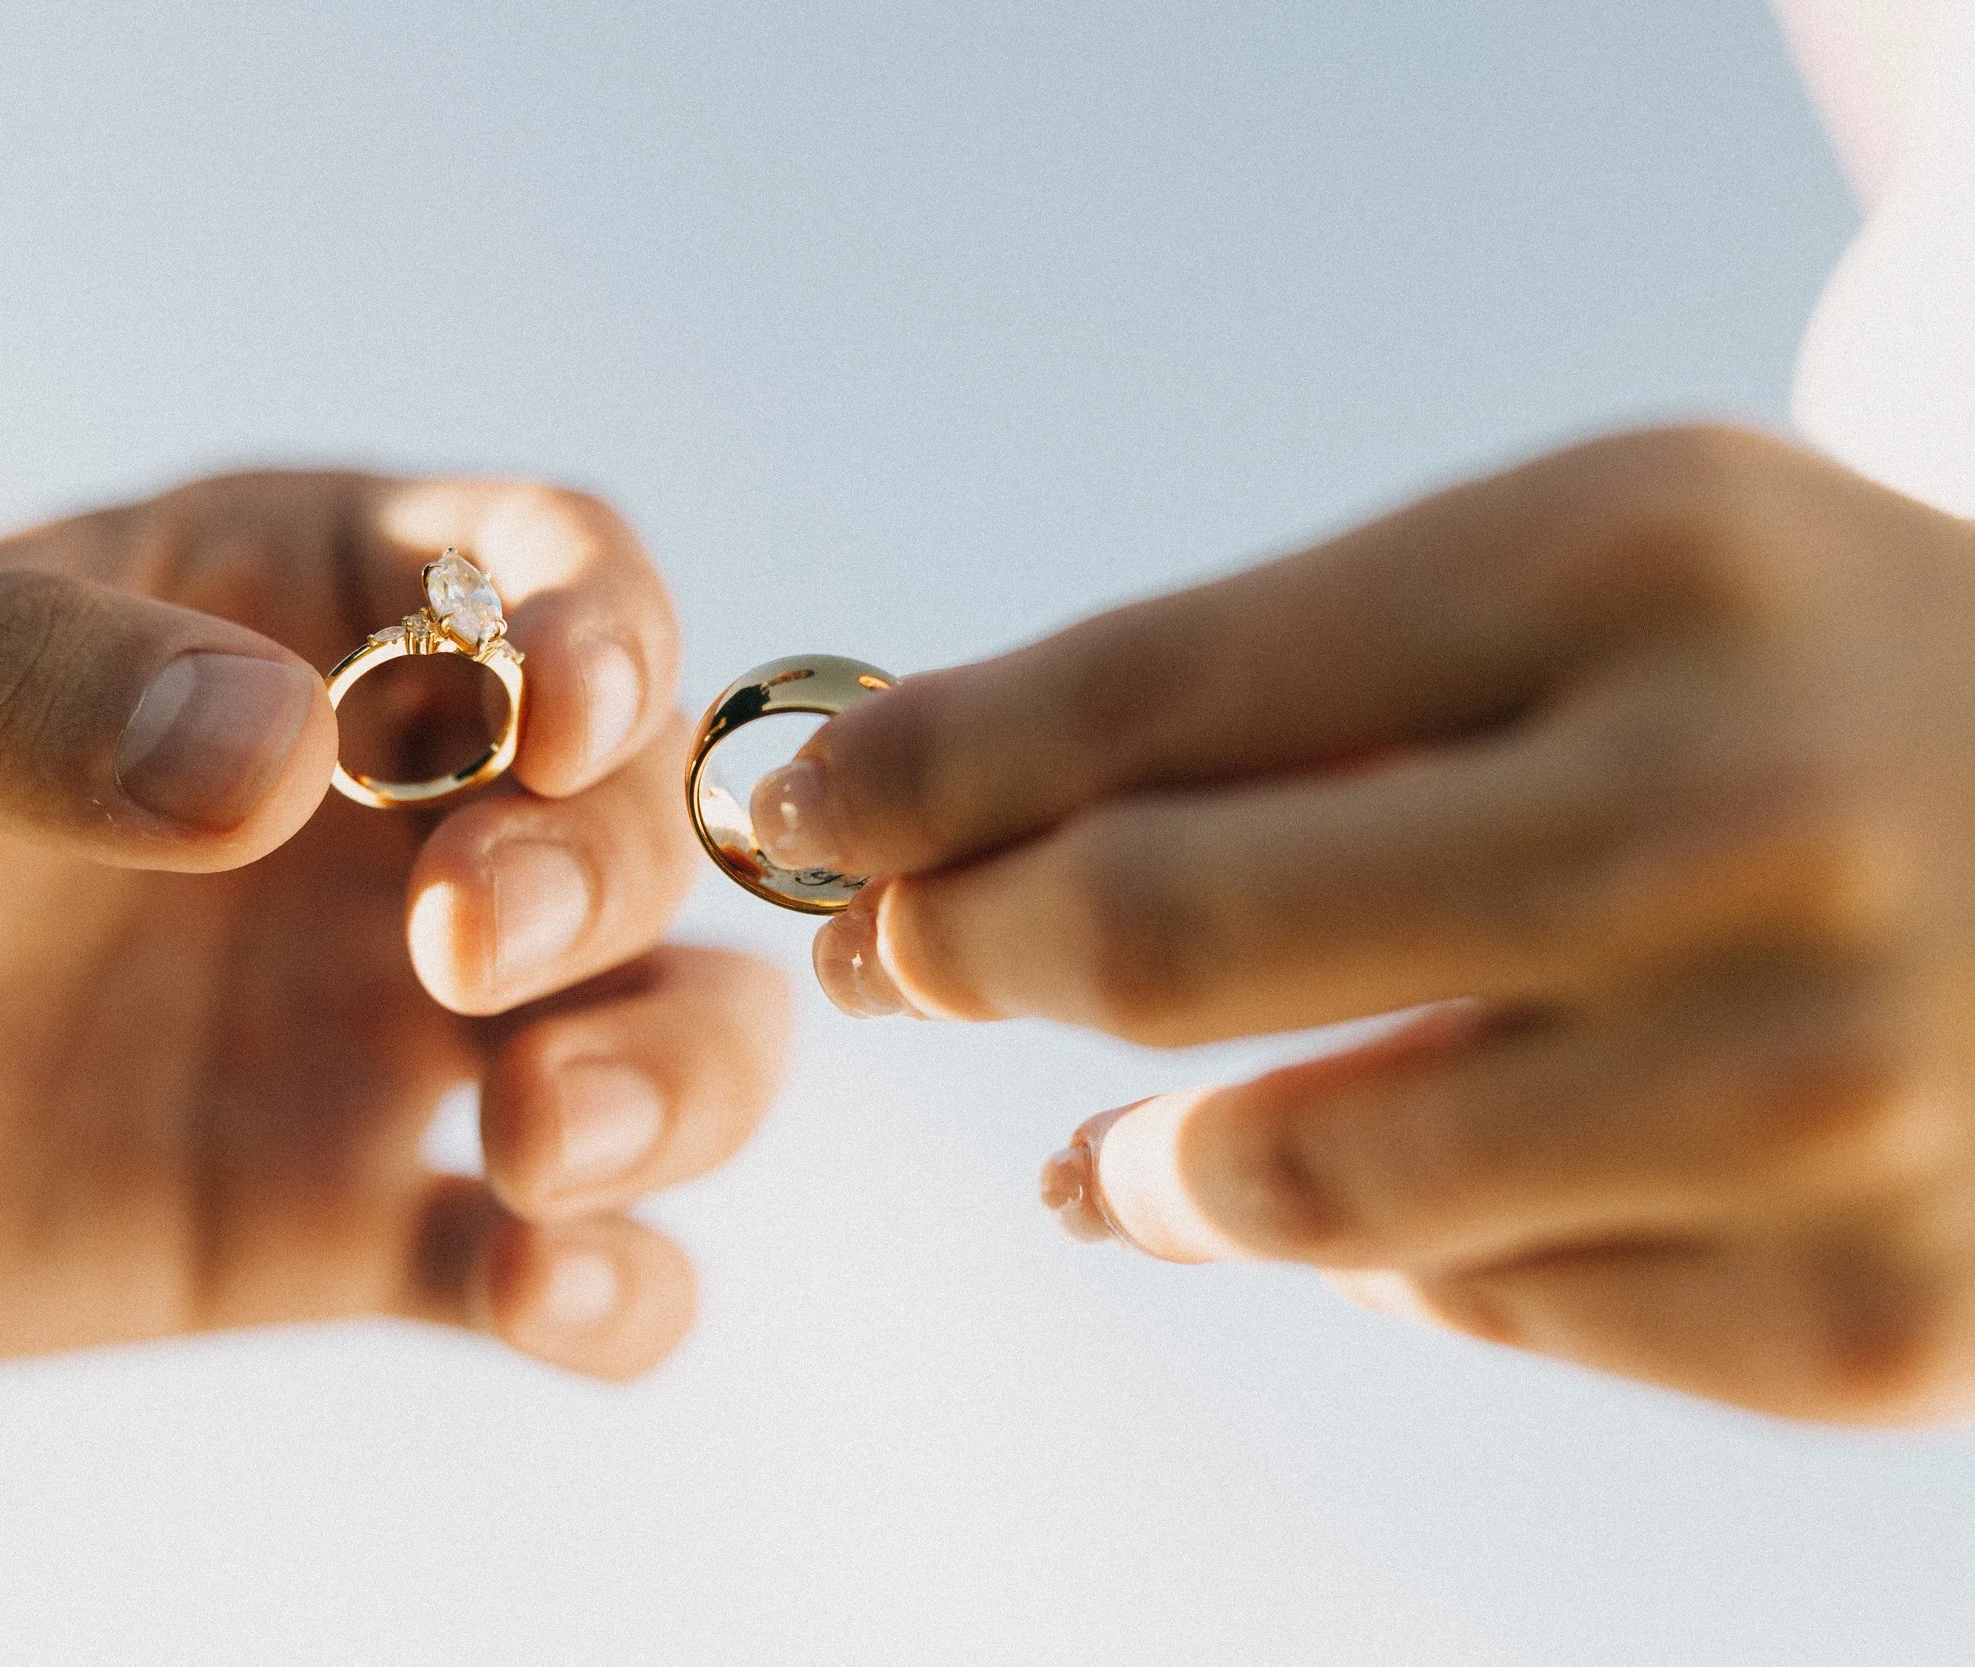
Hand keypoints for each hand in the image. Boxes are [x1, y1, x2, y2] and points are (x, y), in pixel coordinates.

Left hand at [0, 471, 784, 1379]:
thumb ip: (4, 680)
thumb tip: (275, 756)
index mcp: (291, 613)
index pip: (543, 570)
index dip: (606, 628)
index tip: (559, 716)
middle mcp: (388, 815)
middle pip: (634, 815)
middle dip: (598, 878)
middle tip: (454, 953)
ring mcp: (385, 1025)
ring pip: (671, 1034)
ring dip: (672, 1082)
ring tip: (530, 1144)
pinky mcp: (347, 1218)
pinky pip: (554, 1259)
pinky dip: (612, 1290)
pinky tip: (543, 1296)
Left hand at [754, 426, 1974, 1422]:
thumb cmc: (1796, 678)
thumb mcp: (1577, 579)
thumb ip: (1271, 701)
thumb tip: (928, 840)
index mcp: (1642, 568)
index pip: (1159, 689)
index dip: (924, 766)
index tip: (792, 808)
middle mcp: (1742, 824)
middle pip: (1174, 935)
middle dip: (965, 952)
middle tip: (892, 962)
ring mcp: (1821, 1095)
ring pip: (1293, 1184)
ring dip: (1139, 1161)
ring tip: (1102, 1149)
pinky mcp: (1870, 1320)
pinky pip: (1475, 1307)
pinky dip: (1372, 1254)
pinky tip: (1373, 1194)